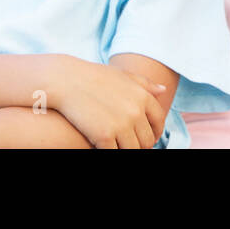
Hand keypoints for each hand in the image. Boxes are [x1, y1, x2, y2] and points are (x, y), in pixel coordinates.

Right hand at [47, 56, 167, 148]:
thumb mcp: (123, 76)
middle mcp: (136, 111)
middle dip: (142, 145)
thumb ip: (144, 84)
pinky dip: (112, 152)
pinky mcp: (104, 136)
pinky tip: (105, 148)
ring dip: (128, 150)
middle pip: (147, 139)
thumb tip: (163, 90)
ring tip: (120, 147)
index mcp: (143, 96)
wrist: (66, 81)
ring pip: (133, 149)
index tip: (149, 137)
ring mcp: (121, 124)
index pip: (158, 121)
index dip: (155, 132)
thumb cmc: (94, 77)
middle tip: (132, 146)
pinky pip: (114, 153)